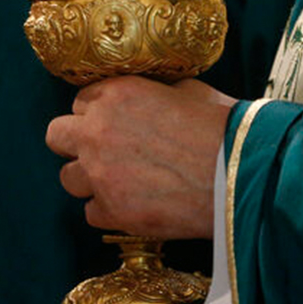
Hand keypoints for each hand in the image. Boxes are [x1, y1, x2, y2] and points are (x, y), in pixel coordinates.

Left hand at [45, 77, 236, 237]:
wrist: (246, 176)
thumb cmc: (226, 130)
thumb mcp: (188, 90)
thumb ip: (154, 93)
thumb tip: (150, 98)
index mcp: (113, 95)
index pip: (80, 103)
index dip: (96, 116)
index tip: (113, 126)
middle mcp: (96, 131)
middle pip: (56, 136)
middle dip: (75, 144)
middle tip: (100, 153)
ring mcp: (99, 173)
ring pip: (68, 178)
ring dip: (90, 181)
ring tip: (121, 184)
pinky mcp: (112, 210)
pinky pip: (91, 213)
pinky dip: (109, 212)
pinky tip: (135, 206)